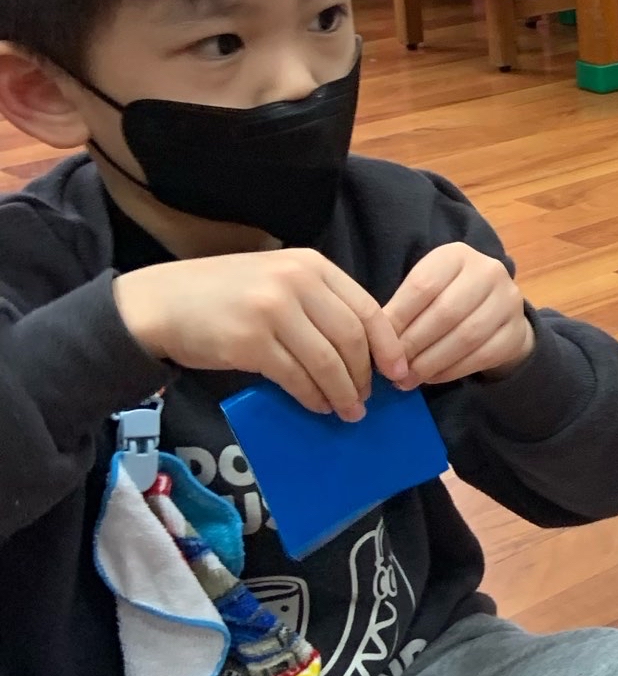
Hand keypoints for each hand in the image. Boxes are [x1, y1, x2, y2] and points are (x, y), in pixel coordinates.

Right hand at [113, 250, 406, 422]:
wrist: (160, 303)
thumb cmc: (224, 296)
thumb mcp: (277, 281)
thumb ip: (318, 303)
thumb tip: (363, 350)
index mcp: (310, 264)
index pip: (367, 308)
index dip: (388, 346)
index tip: (399, 373)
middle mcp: (296, 281)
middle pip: (352, 337)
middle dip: (365, 375)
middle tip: (367, 400)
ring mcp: (273, 310)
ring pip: (328, 361)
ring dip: (342, 392)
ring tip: (347, 411)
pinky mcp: (251, 342)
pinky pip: (296, 377)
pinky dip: (313, 396)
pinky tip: (317, 406)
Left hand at [384, 242, 534, 386]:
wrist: (496, 310)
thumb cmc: (448, 298)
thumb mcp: (426, 291)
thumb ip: (403, 310)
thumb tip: (376, 344)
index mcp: (456, 255)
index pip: (423, 285)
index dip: (398, 317)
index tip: (378, 343)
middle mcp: (488, 272)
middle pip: (445, 312)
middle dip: (414, 343)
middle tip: (392, 367)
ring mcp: (508, 301)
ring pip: (466, 336)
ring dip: (431, 362)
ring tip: (407, 378)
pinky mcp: (516, 331)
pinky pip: (482, 355)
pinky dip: (452, 370)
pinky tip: (431, 378)